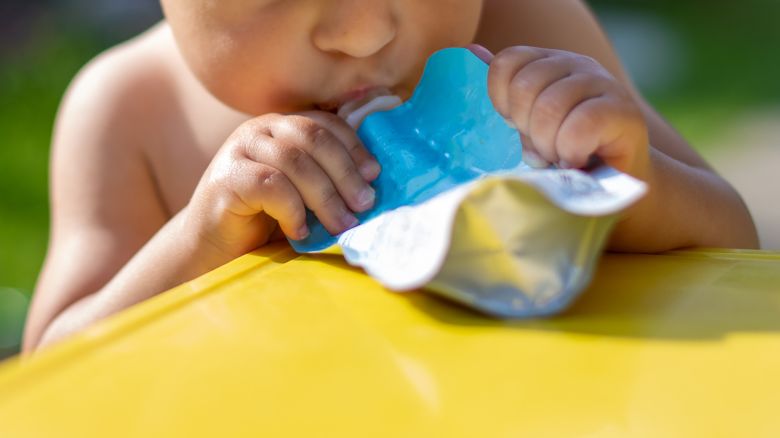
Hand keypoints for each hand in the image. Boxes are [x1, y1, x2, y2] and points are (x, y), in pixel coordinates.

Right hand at [186, 111, 380, 257]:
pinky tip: (300, 231)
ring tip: (341, 225)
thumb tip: (373, 186)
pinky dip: (293, 210)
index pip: (326, 123)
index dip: (354, 147)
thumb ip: (328, 179)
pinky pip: (271, 185)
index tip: (374, 175)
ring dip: (325, 197)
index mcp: (282, 126)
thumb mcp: (304, 194)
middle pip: (314, 138)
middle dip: (345, 173)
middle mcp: (260, 129)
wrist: (214, 249)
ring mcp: (239, 149)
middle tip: (364, 205)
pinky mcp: (226, 177)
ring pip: (295, 161)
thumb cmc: (265, 222)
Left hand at [473, 45, 649, 175]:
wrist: (614, 184)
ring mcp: (603, 84)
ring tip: (559, 157)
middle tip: (542, 149)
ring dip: (548, 144)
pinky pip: (580, 125)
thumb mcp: (528, 125)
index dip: (502, 100)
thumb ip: (506, 94)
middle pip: (525, 86)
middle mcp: (577, 64)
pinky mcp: (624, 111)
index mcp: (548, 63)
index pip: (506, 62)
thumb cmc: (563, 154)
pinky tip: (575, 160)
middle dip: (527, 128)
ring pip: (551, 106)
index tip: (516, 126)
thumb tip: (470, 52)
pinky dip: (570, 150)